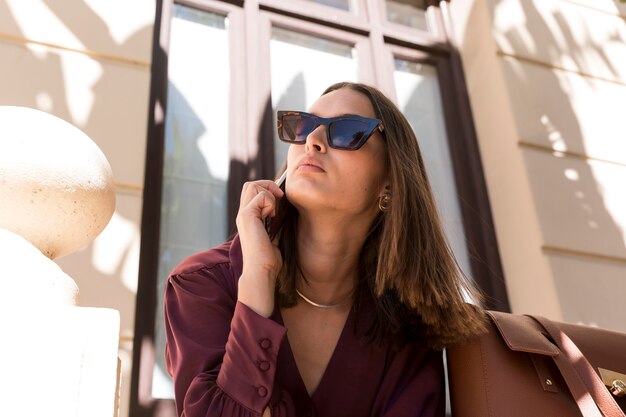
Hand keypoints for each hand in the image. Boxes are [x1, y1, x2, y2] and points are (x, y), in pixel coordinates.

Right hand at [236, 180, 283, 316]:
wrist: (261, 272)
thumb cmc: (268, 260)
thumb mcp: (274, 237)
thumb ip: (276, 224)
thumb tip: (285, 212)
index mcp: (248, 218)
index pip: (252, 192)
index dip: (267, 190)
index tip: (280, 200)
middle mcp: (243, 214)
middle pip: (250, 185)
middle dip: (267, 185)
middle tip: (279, 198)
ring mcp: (243, 214)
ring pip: (252, 186)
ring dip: (268, 193)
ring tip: (274, 210)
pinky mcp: (247, 216)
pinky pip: (260, 196)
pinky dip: (269, 201)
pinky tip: (272, 216)